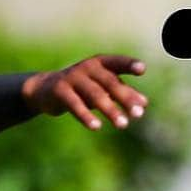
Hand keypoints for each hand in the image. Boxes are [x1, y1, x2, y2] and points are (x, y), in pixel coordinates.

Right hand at [22, 55, 147, 129]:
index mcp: (100, 64)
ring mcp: (73, 78)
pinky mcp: (60, 91)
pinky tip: (96, 127)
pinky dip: (86, 116)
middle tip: (139, 114)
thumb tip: (145, 104)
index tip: (142, 70)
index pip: (117, 63)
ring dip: (110, 110)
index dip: (129, 64)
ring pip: (95, 94)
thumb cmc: (81, 88)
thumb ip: (122, 93)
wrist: (46, 90)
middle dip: (125, 98)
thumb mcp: (101, 88)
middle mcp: (87, 67)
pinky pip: (75, 105)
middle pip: (110, 82)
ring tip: (123, 125)